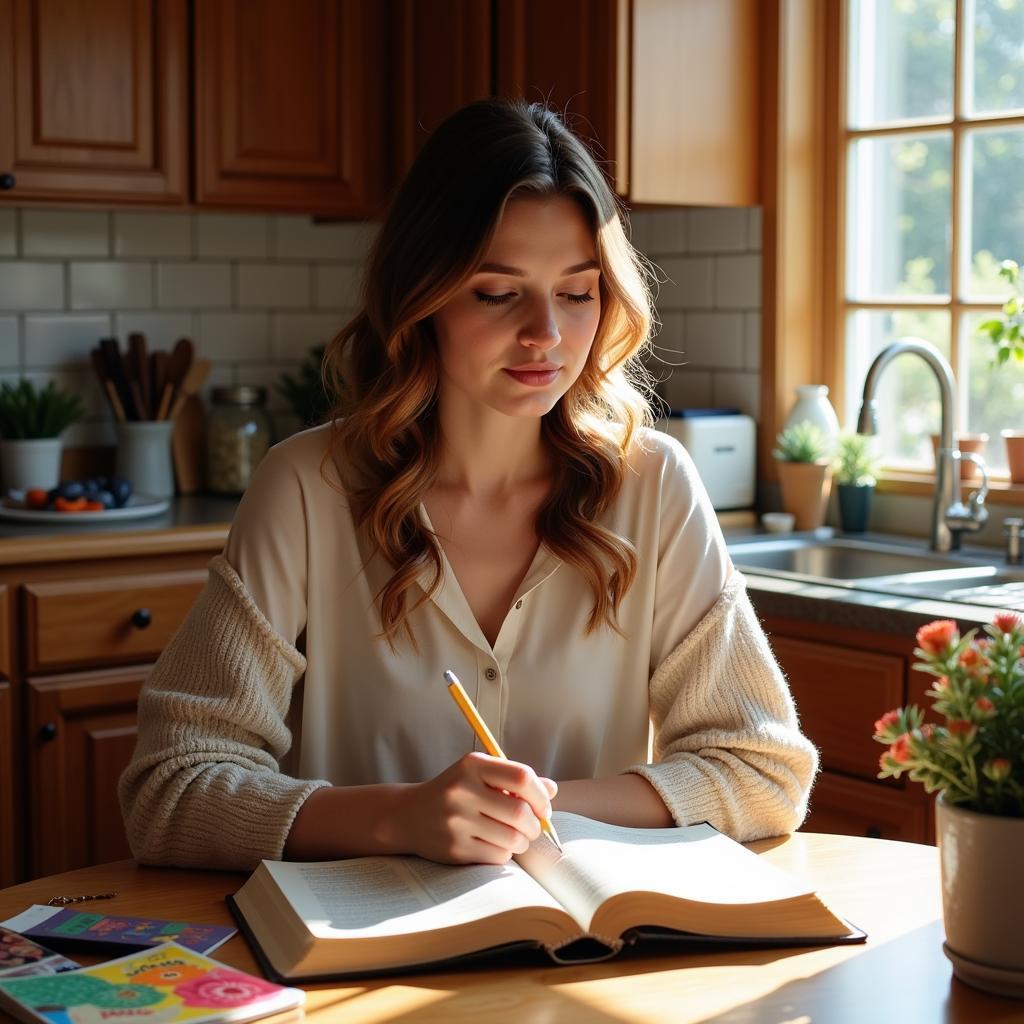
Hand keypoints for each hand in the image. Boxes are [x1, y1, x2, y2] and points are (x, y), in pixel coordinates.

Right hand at [396, 752, 557, 864]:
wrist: (409, 815)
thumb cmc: (455, 791)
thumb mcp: (480, 775)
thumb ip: (515, 779)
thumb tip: (552, 790)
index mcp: (472, 766)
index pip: (521, 777)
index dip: (540, 795)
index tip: (543, 806)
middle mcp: (462, 791)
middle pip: (520, 813)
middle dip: (535, 824)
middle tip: (533, 826)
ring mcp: (456, 822)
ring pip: (513, 839)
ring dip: (522, 841)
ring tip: (515, 836)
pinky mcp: (454, 849)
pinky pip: (497, 856)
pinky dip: (505, 853)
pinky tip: (495, 844)